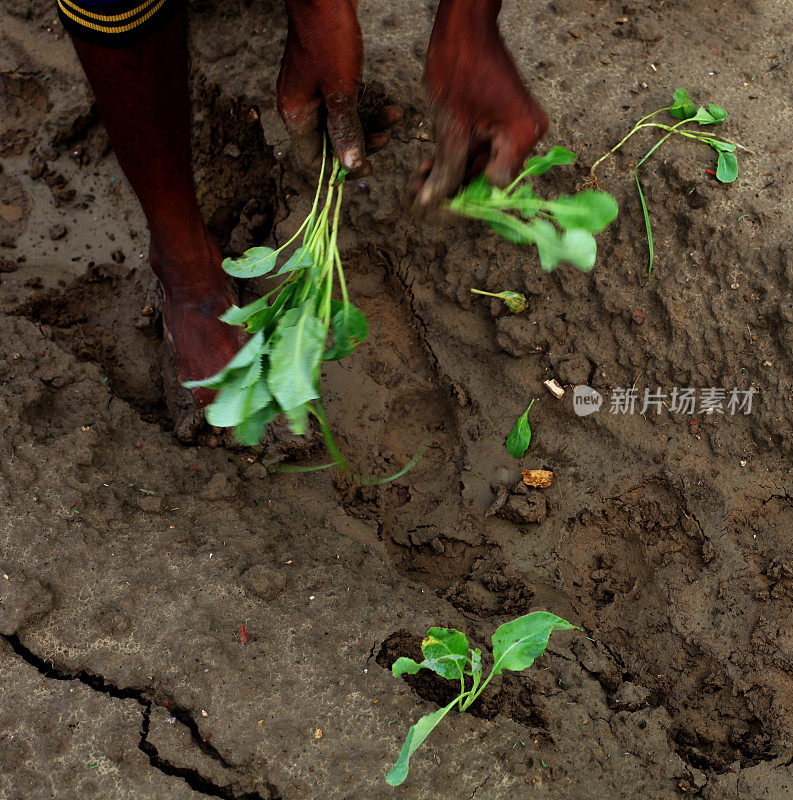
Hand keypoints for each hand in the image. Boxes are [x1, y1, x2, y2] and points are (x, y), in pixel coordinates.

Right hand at [277, 0, 399, 173]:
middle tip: (384, 143)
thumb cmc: (327, 35)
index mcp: (295, 113)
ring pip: (342, 122)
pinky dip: (367, 107)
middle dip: (359, 144)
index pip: (313, 159)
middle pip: (330, 142)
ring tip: (392, 121)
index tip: (365, 169)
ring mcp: (313, 89)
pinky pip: (347, 102)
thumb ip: (345, 129)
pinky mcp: (327, 76)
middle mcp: (300, 105)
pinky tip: (390, 108)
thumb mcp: (340, 90)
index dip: (339, 168)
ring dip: (369, 125)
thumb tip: (350, 165)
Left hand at [410, 0, 547, 209]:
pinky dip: (457, 158)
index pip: (494, 186)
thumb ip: (446, 168)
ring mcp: (517, 129)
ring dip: (450, 175)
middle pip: (488, 179)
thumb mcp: (449, 124)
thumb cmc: (459, 64)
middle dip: (452, 187)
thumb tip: (431, 203)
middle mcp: (527, 135)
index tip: (436, 204)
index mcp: (521, 135)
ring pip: (480, 167)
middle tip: (418, 195)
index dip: (464, 197)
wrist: (464, 25)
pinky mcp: (504, 123)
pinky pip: (481, 150)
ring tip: (418, 180)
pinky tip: (430, 165)